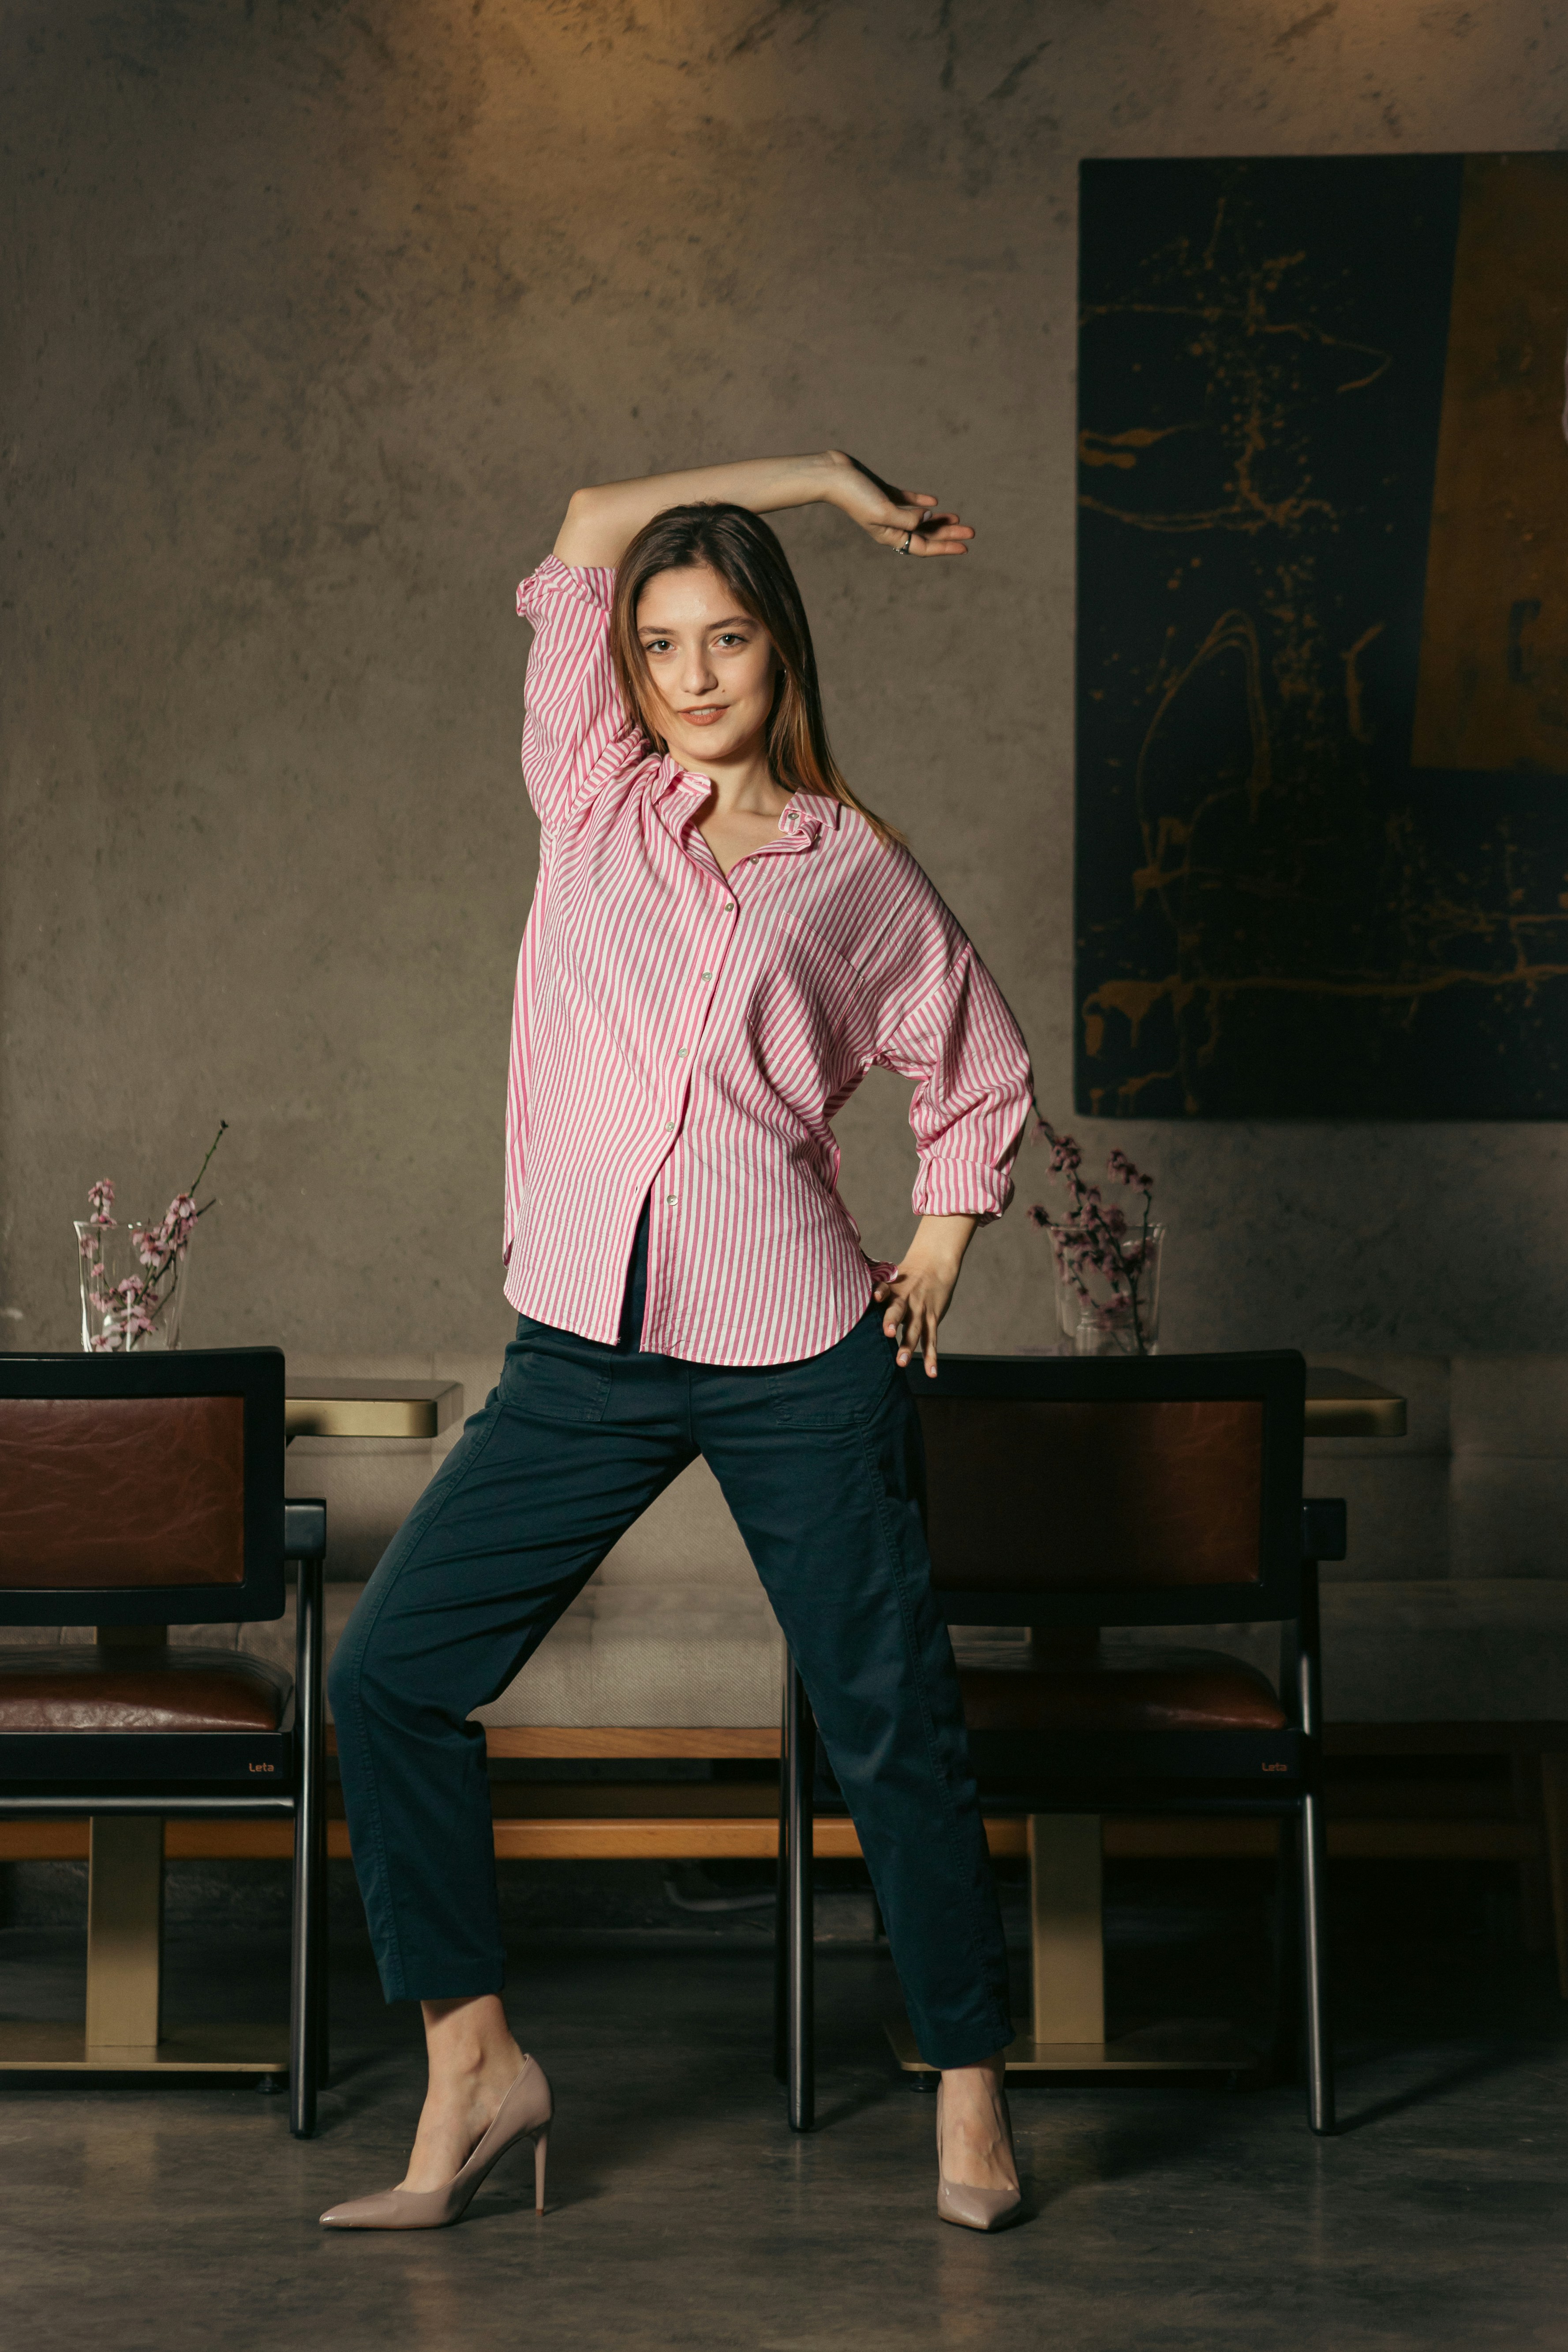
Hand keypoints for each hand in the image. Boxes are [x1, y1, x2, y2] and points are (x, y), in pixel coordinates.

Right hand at [827, 451, 974, 556]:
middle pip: (925, 535)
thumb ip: (906, 518)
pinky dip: (922, 503)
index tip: (966, 546)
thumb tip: (926, 520)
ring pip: (920, 520)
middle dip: (948, 534)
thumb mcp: (884, 510)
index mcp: (890, 535)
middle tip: (971, 531)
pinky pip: (909, 501)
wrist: (833, 474)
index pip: (923, 546)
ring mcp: (888, 509)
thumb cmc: (855, 494)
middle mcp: (890, 526)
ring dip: (939, 521)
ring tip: (957, 518)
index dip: (946, 547)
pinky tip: (935, 502)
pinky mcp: (885, 493)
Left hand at [872, 1215, 977, 1376]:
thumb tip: (840, 1301)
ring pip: (915, 1329)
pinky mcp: (933, 1319)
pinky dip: (931, 1357)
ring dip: (908, 1346)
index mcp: (892, 1287)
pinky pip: (932, 1340)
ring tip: (901, 1363)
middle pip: (899, 1309)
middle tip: (886, 1333)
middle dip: (892, 1320)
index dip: (880, 1291)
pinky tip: (931, 1372)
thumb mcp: (889, 1278)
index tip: (875, 1295)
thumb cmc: (904, 1277)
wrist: (935, 1265)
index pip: (885, 1287)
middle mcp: (906, 1298)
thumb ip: (872, 1291)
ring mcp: (920, 1310)